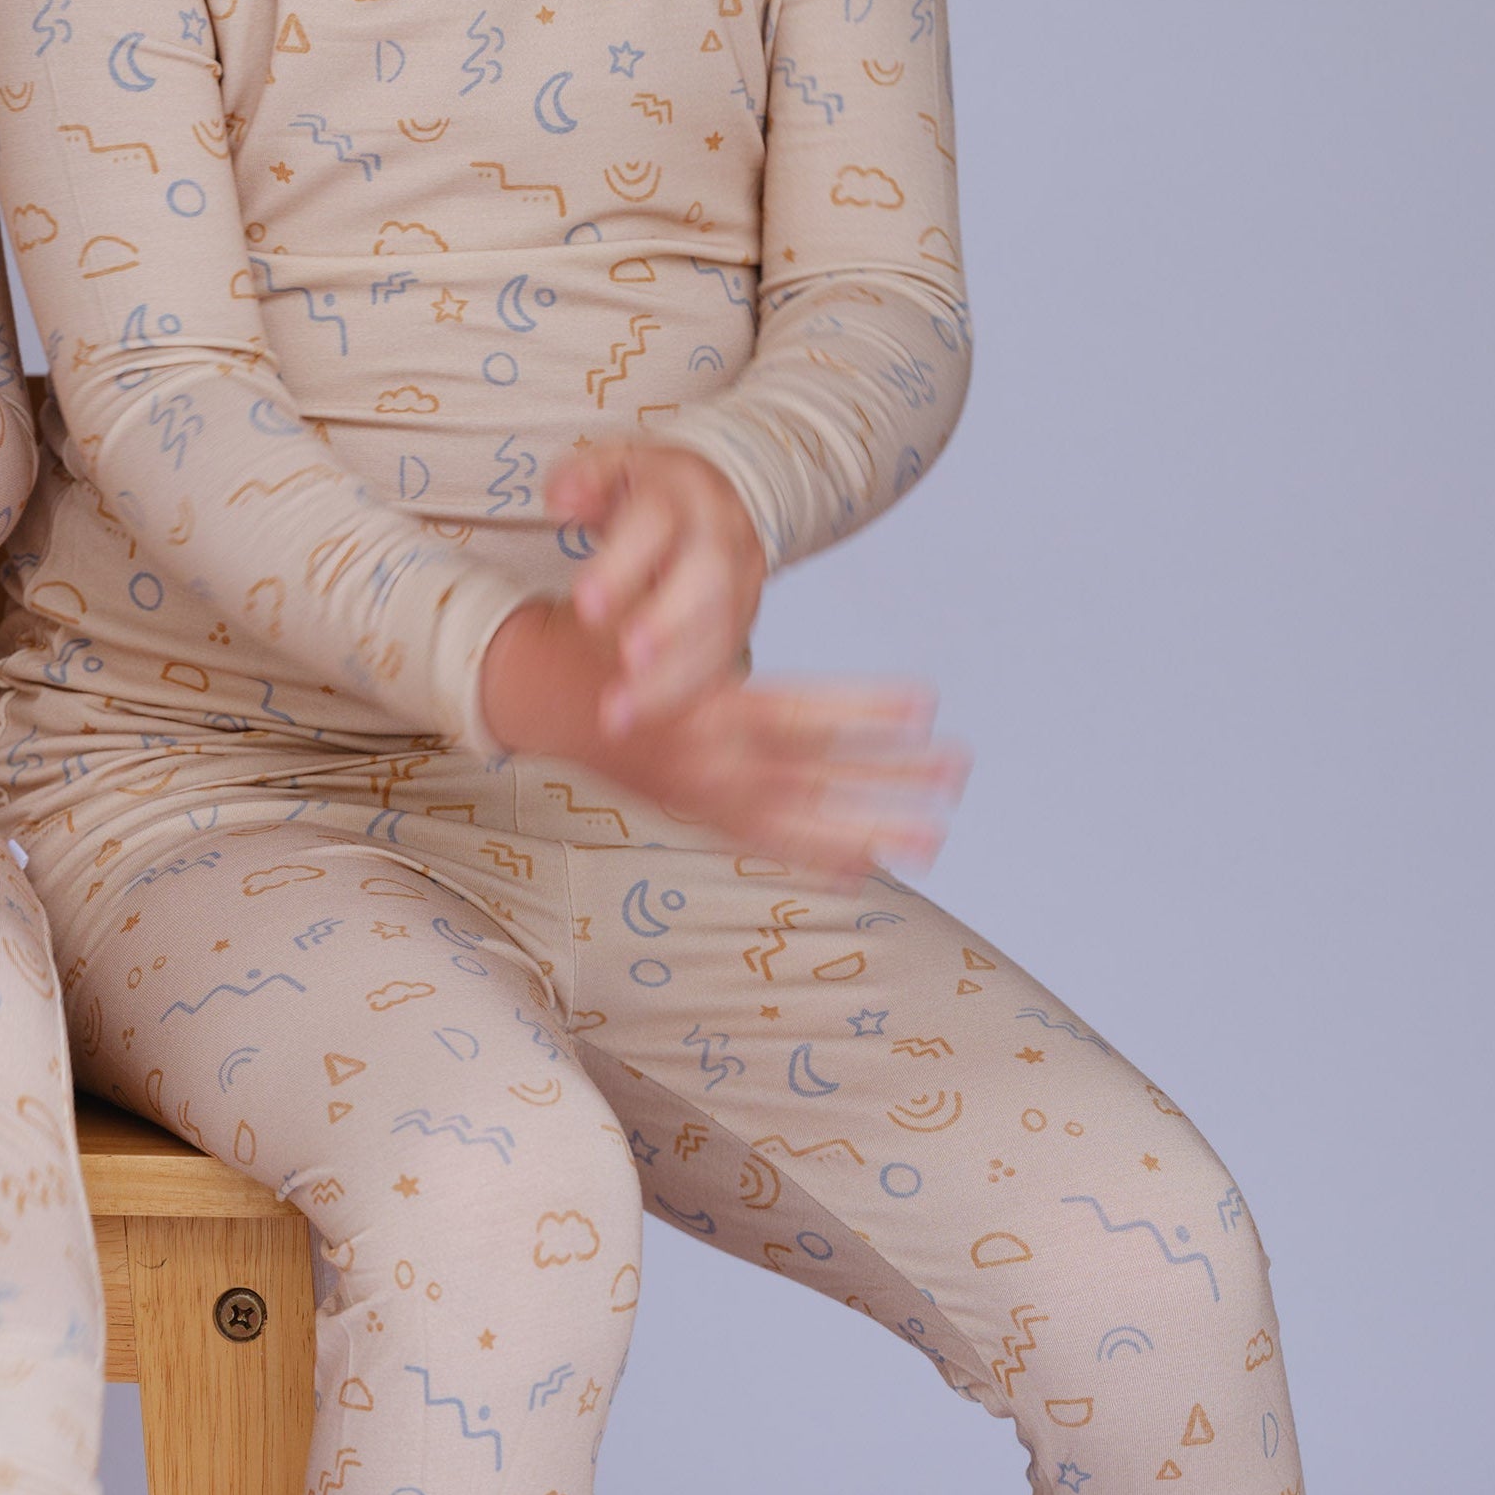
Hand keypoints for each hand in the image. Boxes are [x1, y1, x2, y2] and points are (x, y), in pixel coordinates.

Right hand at [479, 594, 964, 878]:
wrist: (538, 690)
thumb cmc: (612, 641)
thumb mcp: (657, 632)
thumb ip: (714, 652)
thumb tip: (763, 656)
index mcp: (701, 709)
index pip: (797, 712)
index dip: (863, 709)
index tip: (926, 702)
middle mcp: (706, 762)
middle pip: (814, 773)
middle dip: (889, 775)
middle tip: (957, 770)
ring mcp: (702, 796)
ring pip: (800, 818)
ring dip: (870, 826)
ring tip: (934, 834)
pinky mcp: (696, 814)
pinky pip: (764, 842)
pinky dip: (815, 853)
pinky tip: (869, 862)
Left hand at [551, 438, 765, 733]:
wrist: (721, 499)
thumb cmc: (651, 490)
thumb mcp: (613, 466)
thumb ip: (583, 479)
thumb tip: (561, 499)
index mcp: (682, 492)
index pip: (657, 523)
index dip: (624, 564)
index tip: (584, 603)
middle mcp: (721, 536)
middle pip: (707, 581)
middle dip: (667, 625)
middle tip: (627, 661)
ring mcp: (740, 582)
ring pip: (719, 632)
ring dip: (672, 678)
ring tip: (619, 714)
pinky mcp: (742, 620)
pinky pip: (723, 661)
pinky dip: (685, 694)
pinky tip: (643, 718)